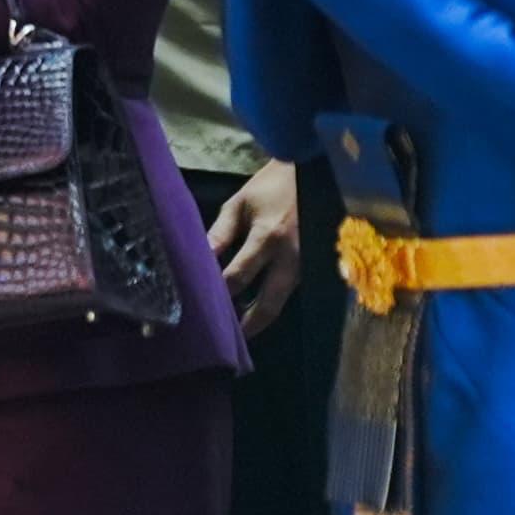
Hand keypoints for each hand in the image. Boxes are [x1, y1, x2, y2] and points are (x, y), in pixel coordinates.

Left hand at [207, 160, 304, 336]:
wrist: (313, 174)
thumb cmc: (271, 188)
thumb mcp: (240, 204)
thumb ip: (221, 233)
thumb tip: (200, 259)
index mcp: (268, 238)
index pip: (238, 276)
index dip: (219, 292)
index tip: (201, 306)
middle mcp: (290, 258)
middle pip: (268, 304)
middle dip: (247, 325)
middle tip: (227, 339)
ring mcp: (306, 265)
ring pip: (281, 302)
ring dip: (259, 317)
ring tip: (237, 329)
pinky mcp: (313, 267)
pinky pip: (290, 292)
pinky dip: (272, 301)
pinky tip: (255, 308)